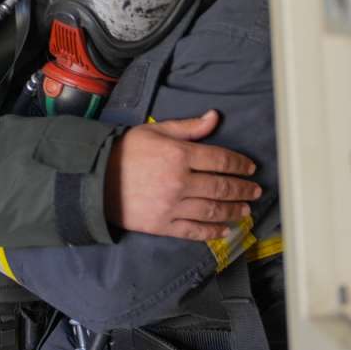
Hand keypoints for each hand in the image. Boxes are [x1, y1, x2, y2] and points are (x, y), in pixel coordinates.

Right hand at [105, 110, 260, 239]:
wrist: (95, 179)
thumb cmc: (125, 151)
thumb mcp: (156, 131)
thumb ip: (188, 127)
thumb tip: (214, 117)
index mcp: (180, 155)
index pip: (220, 159)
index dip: (240, 164)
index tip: (250, 167)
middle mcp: (180, 182)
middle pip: (221, 186)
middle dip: (242, 189)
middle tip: (255, 191)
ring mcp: (172, 206)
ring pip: (212, 210)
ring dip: (233, 210)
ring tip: (245, 210)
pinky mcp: (163, 225)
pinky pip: (194, 231)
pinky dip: (212, 232)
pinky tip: (224, 230)